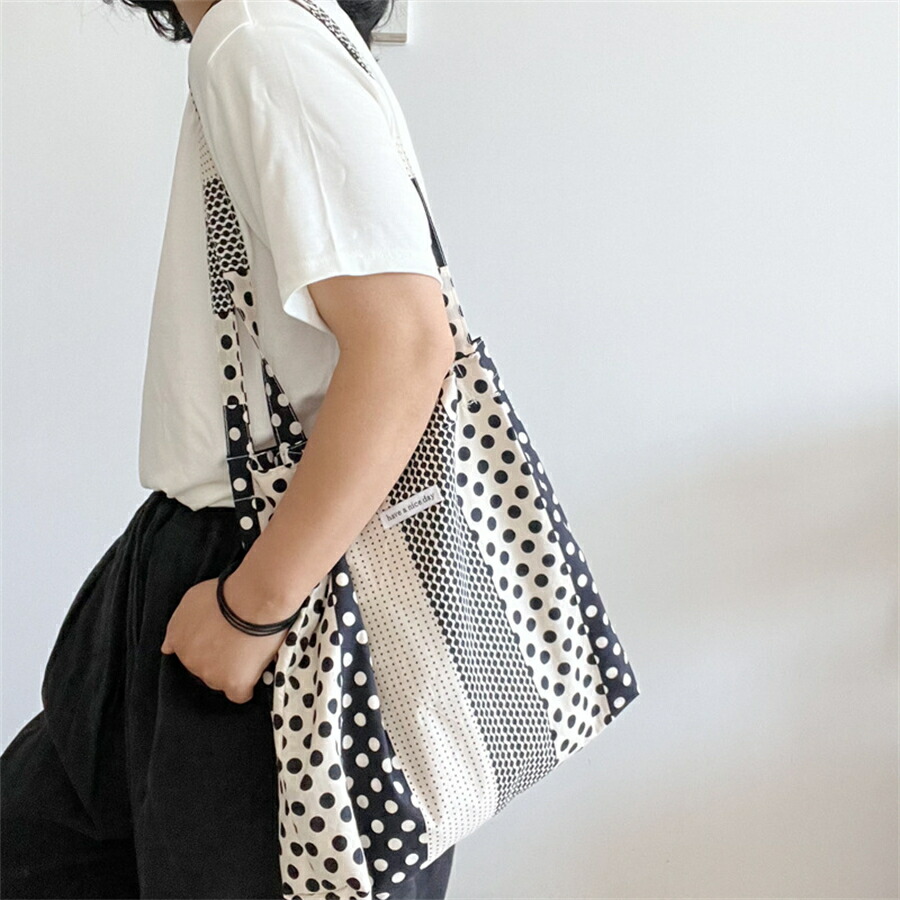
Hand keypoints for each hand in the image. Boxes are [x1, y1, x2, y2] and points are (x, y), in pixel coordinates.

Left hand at [160, 574, 289, 703]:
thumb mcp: (191, 600)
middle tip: (236, 641)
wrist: (251, 601)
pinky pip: (238, 695)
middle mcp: (190, 660)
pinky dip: (246, 687)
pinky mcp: (232, 683)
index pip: (184, 653)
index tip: (215, 642)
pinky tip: (252, 675)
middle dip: (217, 658)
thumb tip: (168, 647)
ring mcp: (211, 674)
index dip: (202, 648)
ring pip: (220, 681)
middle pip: (203, 668)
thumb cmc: (227, 594)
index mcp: (177, 639)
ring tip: (250, 651)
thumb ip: (178, 625)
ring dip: (232, 670)